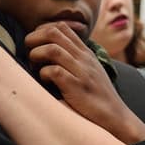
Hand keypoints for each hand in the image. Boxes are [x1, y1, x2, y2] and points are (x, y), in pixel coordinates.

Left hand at [24, 24, 144, 143]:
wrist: (115, 117)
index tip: (36, 44)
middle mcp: (83, 58)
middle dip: (34, 39)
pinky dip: (43, 74)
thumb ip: (74, 59)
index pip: (61, 27)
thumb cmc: (97, 97)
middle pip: (53, 32)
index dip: (42, 30)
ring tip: (35, 66)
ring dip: (36, 55)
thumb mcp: (89, 71)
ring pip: (52, 49)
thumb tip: (49, 51)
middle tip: (29, 52)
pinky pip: (54, 71)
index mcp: (84, 52)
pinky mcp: (76, 87)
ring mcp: (81, 71)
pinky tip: (45, 81)